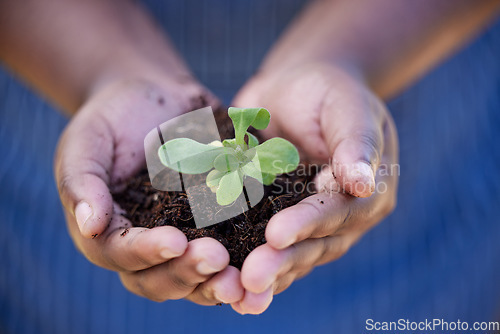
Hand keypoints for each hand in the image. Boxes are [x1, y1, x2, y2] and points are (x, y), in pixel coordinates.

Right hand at [55, 78, 243, 304]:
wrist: (153, 97)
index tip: (174, 241)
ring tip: (242, 276)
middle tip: (217, 260)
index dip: (147, 253)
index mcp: (109, 233)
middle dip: (188, 273)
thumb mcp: (86, 143)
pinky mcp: (215, 223)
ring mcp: (184, 237)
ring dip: (218, 280)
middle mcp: (147, 245)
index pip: (123, 255)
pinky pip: (230, 247)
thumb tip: (89, 227)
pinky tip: (267, 253)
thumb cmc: (111, 118)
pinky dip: (245, 257)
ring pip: (197, 275)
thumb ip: (82, 183)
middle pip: (162, 278)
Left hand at [231, 63, 398, 313]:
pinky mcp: (278, 221)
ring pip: (291, 256)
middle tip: (250, 280)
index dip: (307, 225)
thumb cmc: (327, 90)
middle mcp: (340, 216)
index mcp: (365, 191)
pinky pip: (266, 247)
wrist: (298, 89)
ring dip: (265, 276)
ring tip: (238, 296)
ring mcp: (309, 223)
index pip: (336, 211)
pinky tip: (226, 286)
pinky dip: (247, 264)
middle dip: (281, 262)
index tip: (275, 235)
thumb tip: (364, 184)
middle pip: (314, 245)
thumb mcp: (346, 106)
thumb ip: (356, 143)